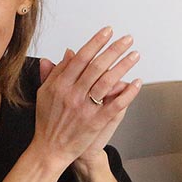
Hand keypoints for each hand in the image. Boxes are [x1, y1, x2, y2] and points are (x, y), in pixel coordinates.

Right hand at [34, 27, 140, 168]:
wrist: (49, 149)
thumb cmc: (47, 121)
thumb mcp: (45, 93)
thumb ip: (56, 72)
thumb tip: (68, 52)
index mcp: (59, 85)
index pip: (81, 58)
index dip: (96, 43)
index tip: (107, 32)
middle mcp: (72, 94)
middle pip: (97, 66)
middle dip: (114, 50)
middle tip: (127, 39)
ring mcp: (84, 108)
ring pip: (108, 82)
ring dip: (124, 66)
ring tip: (135, 55)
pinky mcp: (95, 122)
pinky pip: (115, 104)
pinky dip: (127, 93)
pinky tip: (136, 83)